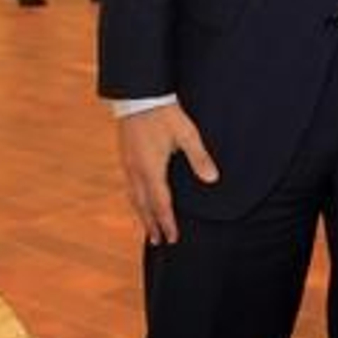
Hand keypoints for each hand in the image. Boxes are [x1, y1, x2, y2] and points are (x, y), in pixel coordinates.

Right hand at [115, 103, 219, 244]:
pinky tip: (139, 199)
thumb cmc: (164, 114)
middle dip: (152, 224)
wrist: (139, 95)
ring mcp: (128, 165)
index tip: (173, 238)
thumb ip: (199, 157)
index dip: (168, 222)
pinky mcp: (125, 157)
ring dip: (142, 214)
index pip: (161, 204)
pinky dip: (136, 200)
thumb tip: (212, 179)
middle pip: (144, 206)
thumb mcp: (187, 134)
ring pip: (133, 197)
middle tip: (158, 242)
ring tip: (148, 228)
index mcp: (151, 170)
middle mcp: (136, 171)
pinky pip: (129, 186)